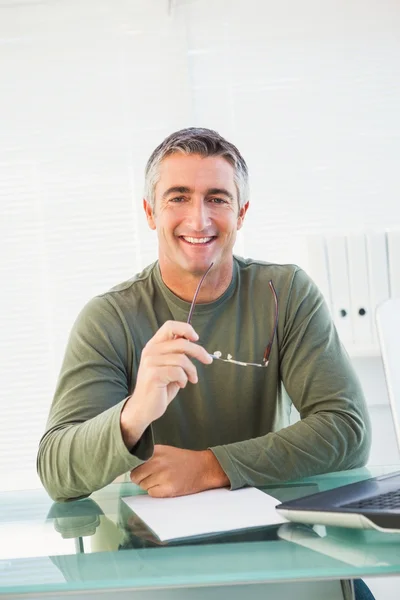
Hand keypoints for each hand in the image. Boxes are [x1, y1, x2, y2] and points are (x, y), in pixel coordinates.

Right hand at [120, 321, 212, 447]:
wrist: (143, 407)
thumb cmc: (159, 386)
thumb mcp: (169, 365)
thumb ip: (177, 353)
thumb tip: (193, 342)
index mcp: (154, 345)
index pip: (170, 326)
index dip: (186, 329)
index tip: (196, 338)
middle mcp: (150, 350)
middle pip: (181, 342)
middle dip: (199, 352)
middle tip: (208, 360)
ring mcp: (151, 362)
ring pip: (182, 359)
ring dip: (192, 370)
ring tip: (191, 379)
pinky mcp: (154, 374)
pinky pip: (178, 372)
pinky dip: (184, 379)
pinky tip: (181, 384)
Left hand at [130, 445, 229, 497]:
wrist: (203, 467)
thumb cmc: (184, 460)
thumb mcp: (165, 451)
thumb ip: (149, 456)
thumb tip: (130, 464)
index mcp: (155, 451)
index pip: (133, 462)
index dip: (136, 468)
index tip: (140, 470)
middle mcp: (157, 462)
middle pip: (135, 476)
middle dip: (141, 479)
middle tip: (153, 477)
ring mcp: (162, 475)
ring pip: (142, 486)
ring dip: (149, 486)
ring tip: (162, 480)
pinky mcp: (168, 488)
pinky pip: (151, 493)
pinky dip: (157, 492)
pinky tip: (166, 486)